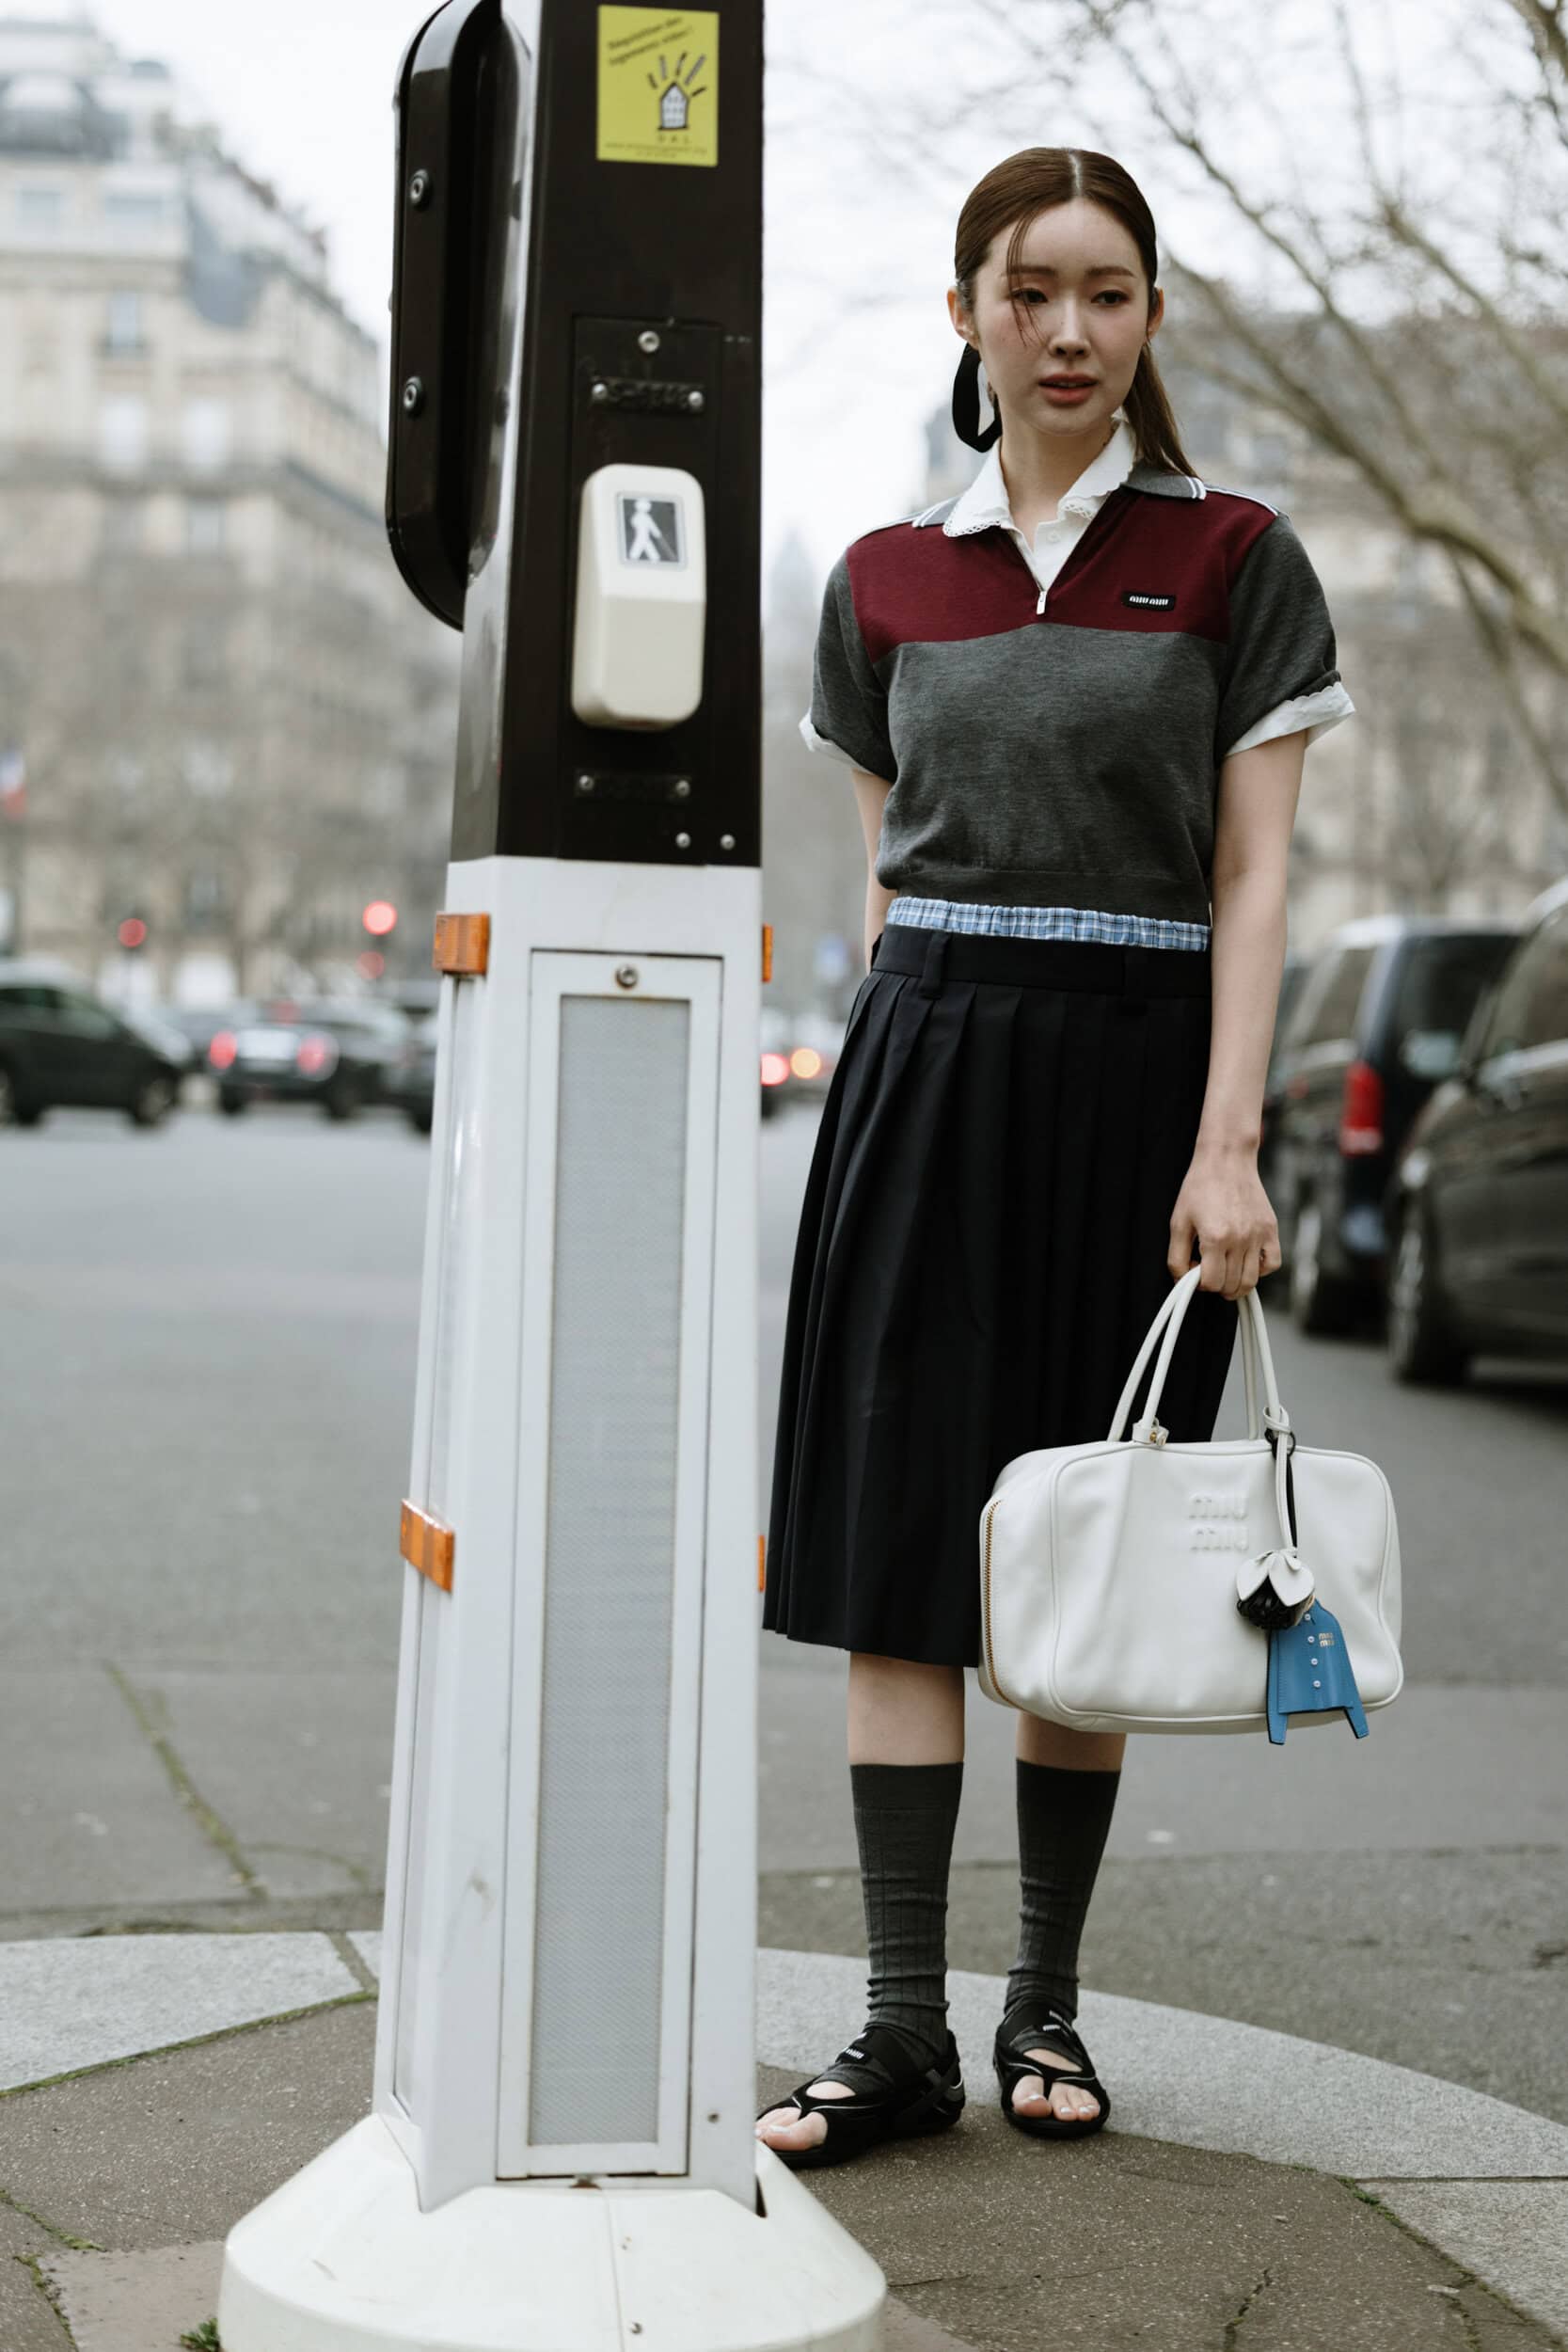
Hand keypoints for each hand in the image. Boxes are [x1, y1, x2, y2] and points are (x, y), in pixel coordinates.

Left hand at [1167, 1142, 1279, 1299]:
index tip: (1196, 1272)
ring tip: (1226, 1274)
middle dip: (1217, 1286)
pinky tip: (1246, 1262)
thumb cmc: (1199, 1188)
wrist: (1226, 1160)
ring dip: (1237, 1285)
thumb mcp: (1178, 1223)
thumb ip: (1176, 1257)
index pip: (1211, 1283)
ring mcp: (1258, 1235)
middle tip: (1209, 1273)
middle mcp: (1240, 1239)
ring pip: (1252, 1280)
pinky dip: (1260, 1270)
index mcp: (1215, 1238)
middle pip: (1231, 1285)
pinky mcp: (1270, 1229)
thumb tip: (1183, 1281)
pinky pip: (1272, 1263)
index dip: (1200, 1284)